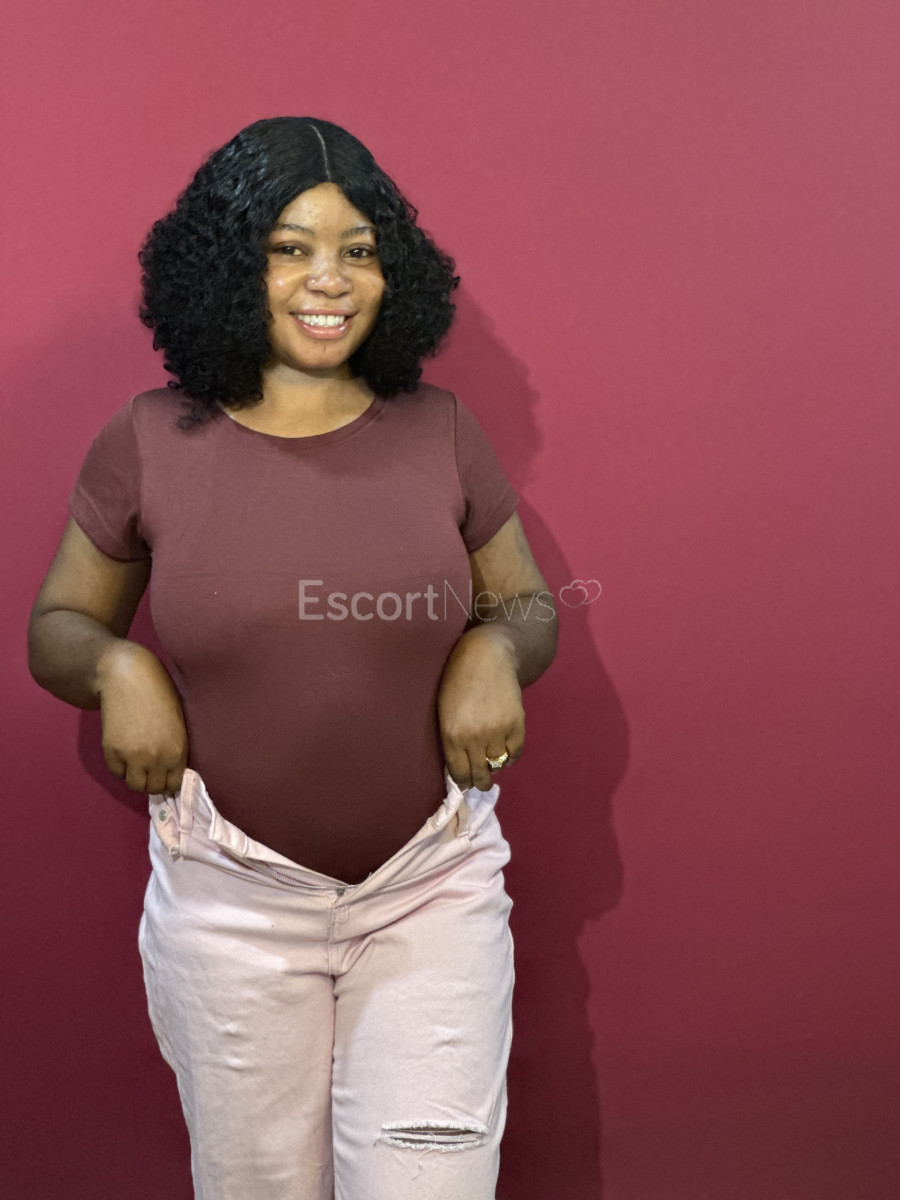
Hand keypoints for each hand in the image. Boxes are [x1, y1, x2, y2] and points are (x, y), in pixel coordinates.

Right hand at [97, 641, 188, 795]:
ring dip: (135, 776)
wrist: (128, 676)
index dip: (167, 780)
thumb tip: (170, 773)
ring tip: (135, 761)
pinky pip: (116, 772)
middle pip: (153, 788)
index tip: (163, 774)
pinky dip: (119, 766)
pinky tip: (123, 750)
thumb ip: (174, 749)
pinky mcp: (112, 751)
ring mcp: (133, 756)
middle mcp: (157, 758)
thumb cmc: (159, 694)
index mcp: (178, 751)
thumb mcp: (177, 724)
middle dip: (151, 780)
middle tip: (148, 768)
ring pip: (134, 785)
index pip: (174, 784)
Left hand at [437, 627, 524, 791]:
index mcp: (451, 735)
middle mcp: (474, 738)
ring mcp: (497, 732)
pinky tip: (505, 751)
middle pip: (480, 774)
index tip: (466, 782)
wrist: (487, 656)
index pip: (459, 774)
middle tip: (481, 781)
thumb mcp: (445, 712)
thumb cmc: (458, 680)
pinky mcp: (516, 725)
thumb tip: (461, 766)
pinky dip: (511, 756)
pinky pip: (515, 753)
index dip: (464, 782)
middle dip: (480, 781)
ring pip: (498, 765)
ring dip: (495, 765)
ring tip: (492, 759)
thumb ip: (451, 740)